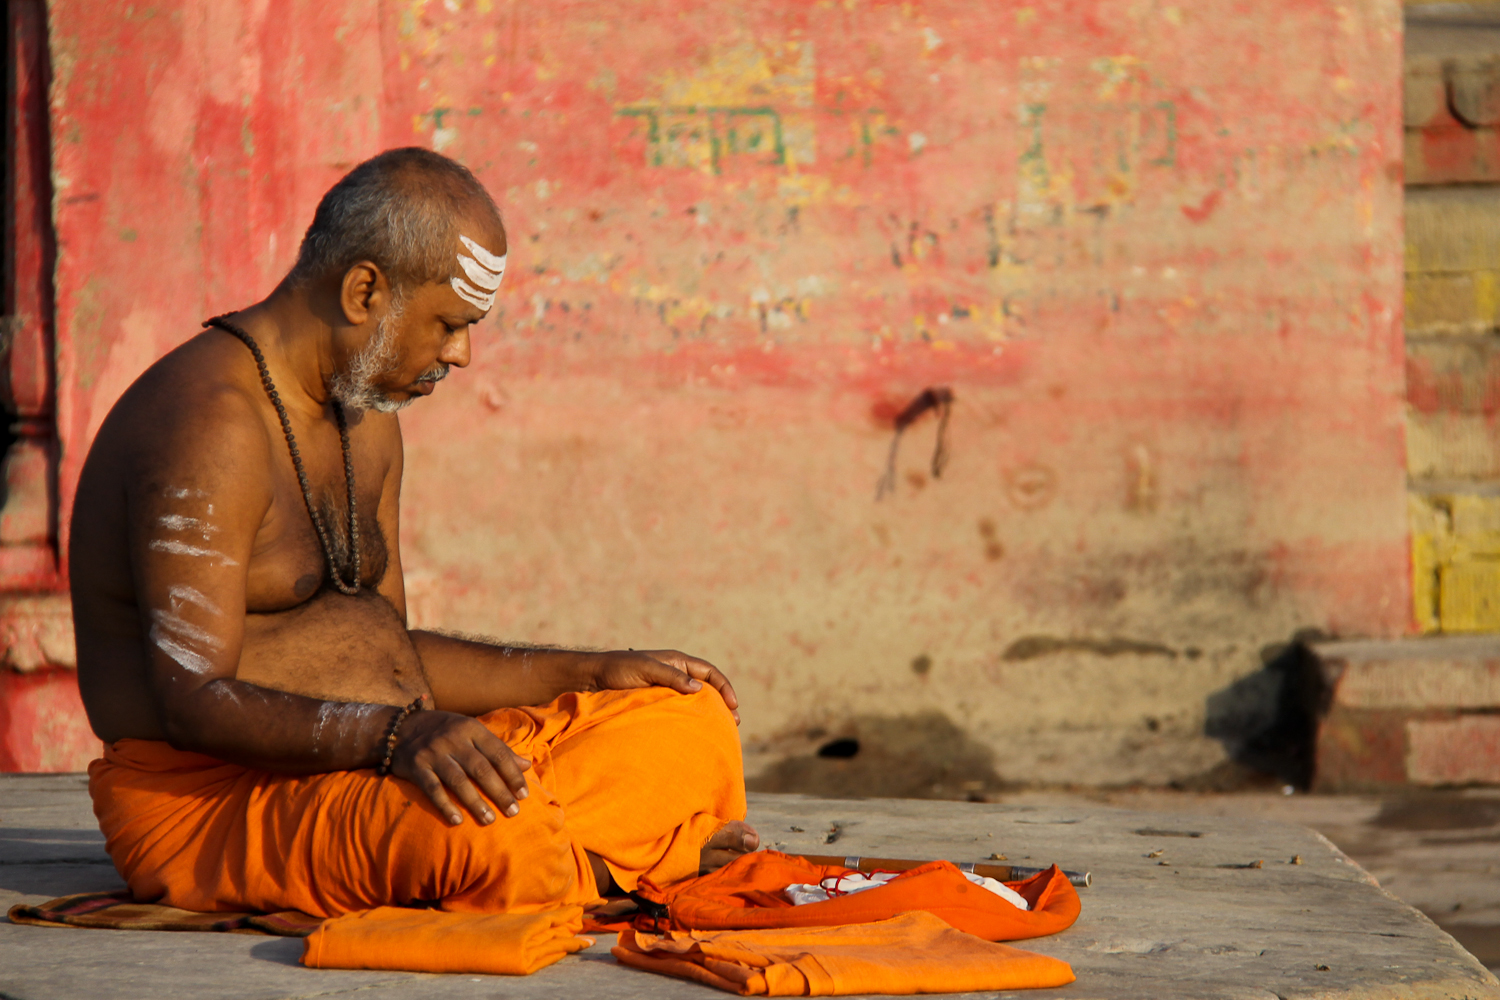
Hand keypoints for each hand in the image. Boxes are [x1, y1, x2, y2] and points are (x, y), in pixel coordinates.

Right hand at [388, 709, 531, 825]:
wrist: (398, 728)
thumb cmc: (444, 731)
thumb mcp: (472, 731)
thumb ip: (497, 748)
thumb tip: (527, 765)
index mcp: (471, 728)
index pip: (498, 753)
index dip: (513, 775)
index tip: (524, 795)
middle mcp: (453, 739)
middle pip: (481, 769)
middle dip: (499, 792)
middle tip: (513, 812)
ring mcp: (433, 753)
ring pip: (459, 780)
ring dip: (476, 802)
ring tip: (490, 820)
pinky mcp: (415, 766)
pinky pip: (432, 789)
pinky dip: (445, 805)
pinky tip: (458, 820)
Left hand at [589, 649, 740, 723]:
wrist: (592, 678)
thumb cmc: (618, 669)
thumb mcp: (645, 669)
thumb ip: (671, 677)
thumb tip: (699, 691)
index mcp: (676, 662)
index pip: (709, 672)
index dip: (724, 687)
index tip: (733, 705)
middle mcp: (675, 675)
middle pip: (706, 689)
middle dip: (722, 704)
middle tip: (733, 724)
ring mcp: (666, 690)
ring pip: (694, 702)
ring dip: (708, 715)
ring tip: (718, 732)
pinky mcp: (656, 704)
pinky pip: (679, 712)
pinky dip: (690, 721)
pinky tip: (693, 735)